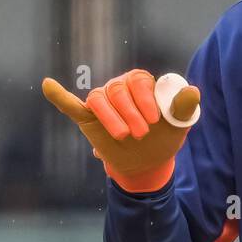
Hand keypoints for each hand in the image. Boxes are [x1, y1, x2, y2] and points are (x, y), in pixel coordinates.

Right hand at [42, 69, 200, 192]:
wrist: (148, 161)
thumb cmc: (164, 137)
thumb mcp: (178, 125)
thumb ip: (183, 107)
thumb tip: (193, 90)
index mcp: (142, 83)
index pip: (138, 80)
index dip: (144, 99)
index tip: (154, 120)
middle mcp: (120, 87)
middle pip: (117, 89)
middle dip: (129, 112)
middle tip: (141, 134)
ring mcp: (103, 101)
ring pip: (98, 99)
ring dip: (110, 117)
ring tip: (123, 135)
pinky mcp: (88, 117)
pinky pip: (71, 104)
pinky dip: (59, 96)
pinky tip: (48, 85)